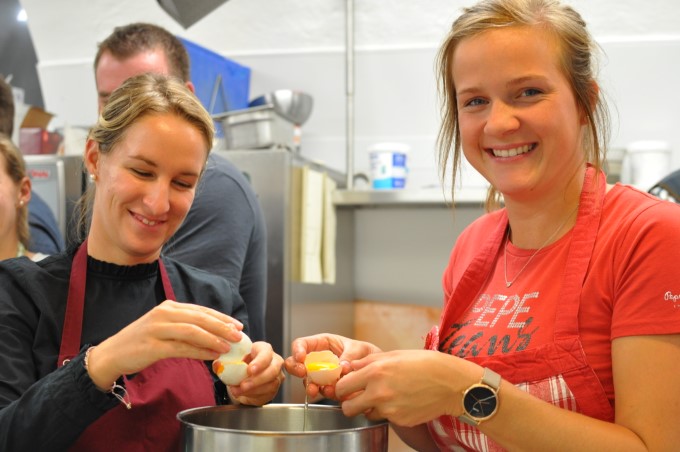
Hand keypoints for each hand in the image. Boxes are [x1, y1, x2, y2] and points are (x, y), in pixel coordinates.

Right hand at [86, 300, 242, 389]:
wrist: (112, 354)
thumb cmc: (141, 342)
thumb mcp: (164, 328)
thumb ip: (185, 327)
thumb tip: (214, 334)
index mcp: (168, 307)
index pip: (201, 310)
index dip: (221, 317)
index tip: (237, 324)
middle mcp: (163, 314)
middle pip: (200, 318)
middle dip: (222, 326)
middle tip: (238, 335)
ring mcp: (157, 329)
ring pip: (192, 332)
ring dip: (213, 339)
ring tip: (228, 346)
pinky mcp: (152, 346)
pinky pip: (181, 348)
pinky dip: (199, 351)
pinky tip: (211, 356)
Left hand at [226, 341, 283, 405]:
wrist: (243, 376)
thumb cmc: (239, 363)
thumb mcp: (230, 360)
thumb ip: (223, 362)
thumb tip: (218, 365)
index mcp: (263, 349)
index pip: (266, 353)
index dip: (259, 362)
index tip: (249, 370)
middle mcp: (274, 360)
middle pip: (273, 369)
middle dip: (257, 379)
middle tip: (243, 385)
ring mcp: (276, 374)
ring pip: (271, 383)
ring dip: (253, 389)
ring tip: (238, 391)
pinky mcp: (274, 387)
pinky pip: (268, 393)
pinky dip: (254, 395)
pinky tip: (243, 394)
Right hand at [284, 334, 381, 399]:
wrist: (377, 372)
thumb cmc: (366, 354)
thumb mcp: (360, 349)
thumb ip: (350, 356)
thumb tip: (341, 367)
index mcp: (323, 344)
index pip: (302, 344)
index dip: (298, 349)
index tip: (301, 357)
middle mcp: (319, 360)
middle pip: (297, 363)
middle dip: (297, 369)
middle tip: (303, 373)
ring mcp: (321, 375)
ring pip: (307, 380)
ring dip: (311, 385)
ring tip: (319, 388)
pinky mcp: (328, 388)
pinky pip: (321, 391)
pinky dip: (325, 392)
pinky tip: (332, 392)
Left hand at [336, 350, 478, 426]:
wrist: (450, 382)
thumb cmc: (424, 363)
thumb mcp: (393, 354)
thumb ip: (367, 362)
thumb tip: (348, 367)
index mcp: (375, 372)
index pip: (342, 386)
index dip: (342, 387)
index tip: (346, 386)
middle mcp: (379, 392)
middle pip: (347, 408)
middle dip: (350, 403)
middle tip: (358, 397)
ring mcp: (389, 409)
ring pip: (366, 414)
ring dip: (370, 408)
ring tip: (385, 396)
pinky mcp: (399, 420)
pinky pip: (385, 418)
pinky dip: (388, 412)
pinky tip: (400, 401)